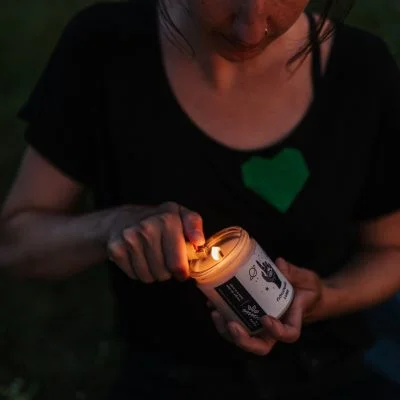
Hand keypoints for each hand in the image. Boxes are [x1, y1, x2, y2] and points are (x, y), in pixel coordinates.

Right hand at [106, 202, 204, 281]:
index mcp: (168, 219)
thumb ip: (194, 225)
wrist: (121, 218)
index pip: (178, 263)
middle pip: (163, 273)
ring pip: (148, 277)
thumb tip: (199, 242)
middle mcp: (147, 227)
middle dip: (167, 272)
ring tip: (152, 259)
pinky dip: (138, 272)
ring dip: (153, 273)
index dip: (182, 272)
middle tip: (166, 262)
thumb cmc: (157, 220)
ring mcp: (129, 238)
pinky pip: (134, 275)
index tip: (182, 271)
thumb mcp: (180, 215)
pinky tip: (139, 258)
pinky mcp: (116, 248)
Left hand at [209, 258, 323, 355]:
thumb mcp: (307, 278)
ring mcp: (261, 326)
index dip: (277, 331)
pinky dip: (223, 317)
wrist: (304, 293)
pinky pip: (236, 323)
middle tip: (232, 325)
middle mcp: (275, 328)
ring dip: (227, 330)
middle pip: (260, 346)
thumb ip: (294, 272)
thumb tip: (279, 263)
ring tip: (216, 313)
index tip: (265, 318)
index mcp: (293, 320)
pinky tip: (212, 304)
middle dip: (243, 340)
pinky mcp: (251, 317)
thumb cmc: (308, 289)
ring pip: (244, 338)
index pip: (289, 334)